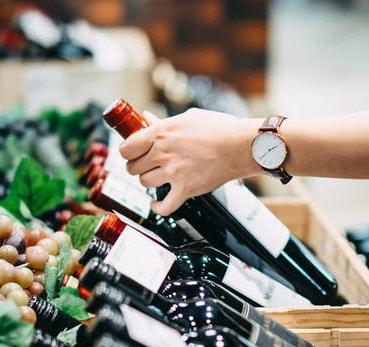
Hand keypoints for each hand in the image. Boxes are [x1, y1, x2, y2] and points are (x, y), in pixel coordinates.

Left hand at [120, 108, 260, 215]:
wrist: (241, 145)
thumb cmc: (219, 128)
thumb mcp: (187, 118)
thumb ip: (162, 122)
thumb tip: (145, 118)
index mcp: (161, 133)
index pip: (127, 148)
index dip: (127, 152)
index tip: (132, 153)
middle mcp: (163, 153)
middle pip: (133, 167)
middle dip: (137, 167)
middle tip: (147, 165)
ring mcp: (173, 173)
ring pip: (145, 183)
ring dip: (149, 182)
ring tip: (157, 178)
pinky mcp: (186, 189)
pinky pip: (163, 207)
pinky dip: (157, 208)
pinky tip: (156, 203)